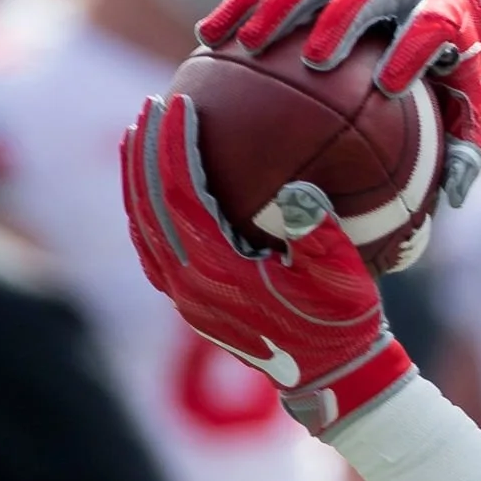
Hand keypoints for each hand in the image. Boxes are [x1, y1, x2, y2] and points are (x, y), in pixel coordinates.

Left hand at [122, 93, 414, 433]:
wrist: (330, 377)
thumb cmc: (341, 323)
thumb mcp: (341, 276)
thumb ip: (318, 233)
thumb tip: (298, 190)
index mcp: (217, 271)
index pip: (180, 195)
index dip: (173, 147)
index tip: (178, 104)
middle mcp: (188, 284)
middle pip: (148, 206)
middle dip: (144, 151)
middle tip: (150, 105)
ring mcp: (184, 297)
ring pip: (143, 227)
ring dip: (139, 178)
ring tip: (140, 136)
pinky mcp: (191, 302)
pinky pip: (154, 246)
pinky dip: (149, 209)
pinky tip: (157, 187)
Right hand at [196, 0, 480, 207]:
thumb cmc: (453, 64)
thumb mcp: (468, 97)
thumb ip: (464, 141)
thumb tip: (455, 196)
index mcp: (441, 14)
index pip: (427, 30)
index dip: (410, 52)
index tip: (389, 85)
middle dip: (340, 23)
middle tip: (315, 61)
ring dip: (277, 8)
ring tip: (245, 44)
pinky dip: (243, 3)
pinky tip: (207, 36)